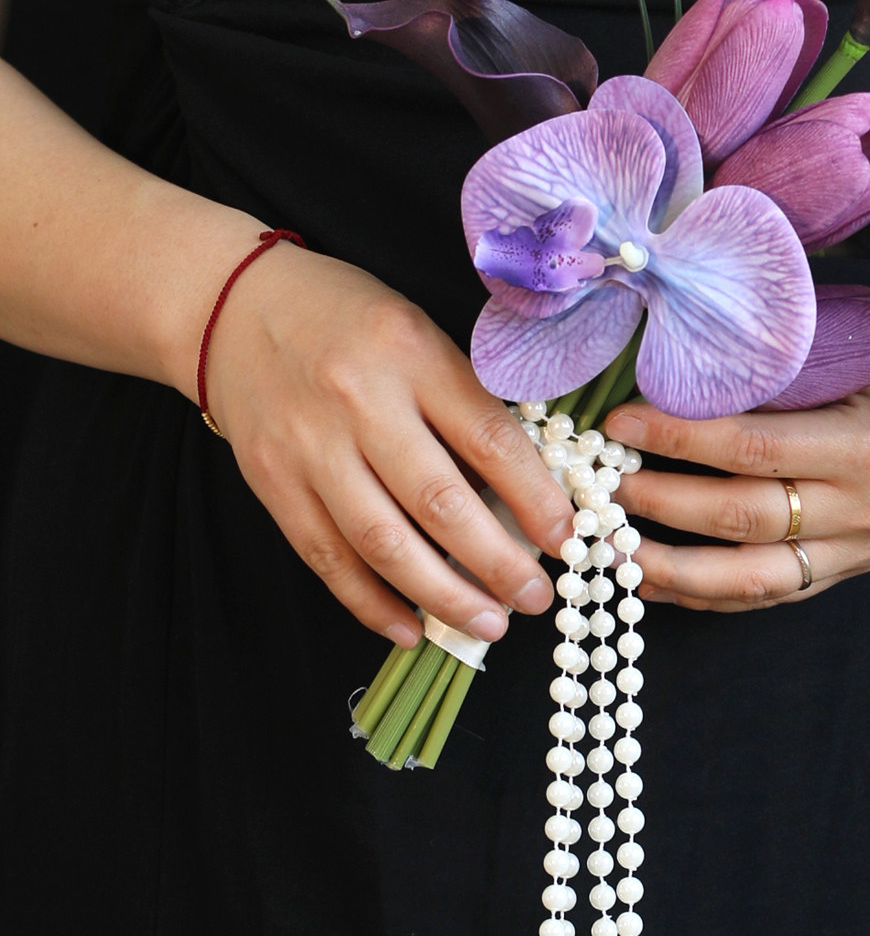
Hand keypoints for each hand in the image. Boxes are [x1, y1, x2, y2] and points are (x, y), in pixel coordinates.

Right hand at [203, 243, 574, 645]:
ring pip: (384, 542)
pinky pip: (326, 557)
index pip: (488, 438)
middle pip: (440, 502)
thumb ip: (466, 400)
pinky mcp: (271, 484)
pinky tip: (410, 628)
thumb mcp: (421, 333)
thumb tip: (523, 488)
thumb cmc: (351, 320)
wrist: (235, 307)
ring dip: (442, 596)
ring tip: (487, 624)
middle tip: (535, 598)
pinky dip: (370, 602)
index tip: (568, 538)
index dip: (535, 497)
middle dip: (497, 563)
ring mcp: (309, 448)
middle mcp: (360, 403)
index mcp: (413, 354)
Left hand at [603, 282, 869, 610]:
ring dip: (672, 567)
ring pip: (753, 577)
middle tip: (598, 485)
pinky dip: (707, 593)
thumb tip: (658, 372)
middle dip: (660, 503)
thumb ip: (765, 369)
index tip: (617, 422)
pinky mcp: (855, 568)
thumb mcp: (841, 346)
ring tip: (609, 548)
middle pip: (745, 518)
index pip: (753, 448)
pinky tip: (655, 580)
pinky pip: (771, 591)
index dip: (677, 440)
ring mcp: (866, 547)